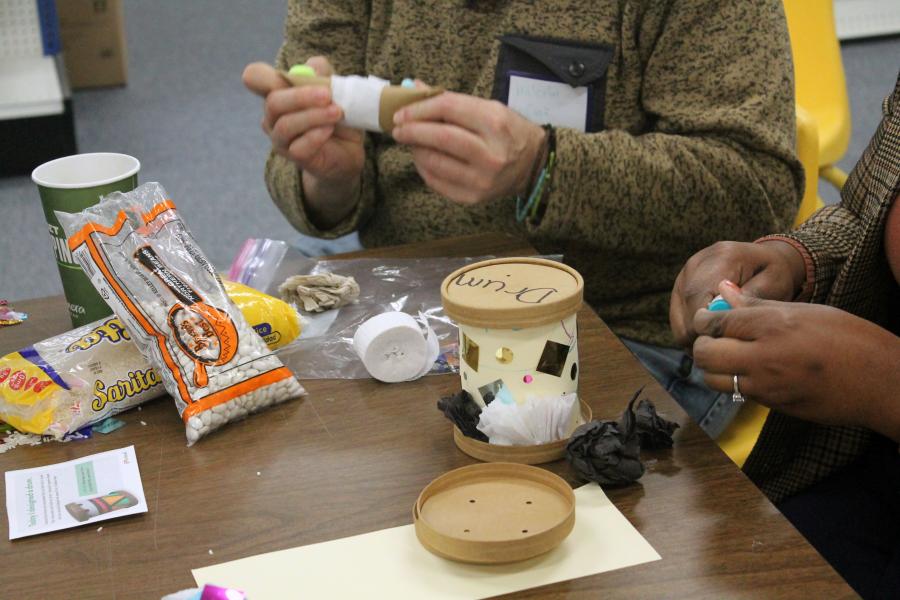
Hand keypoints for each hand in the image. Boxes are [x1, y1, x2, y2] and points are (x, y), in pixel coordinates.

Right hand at [242, 58, 364, 226]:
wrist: (348, 149)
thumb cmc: (335, 115)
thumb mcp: (334, 89)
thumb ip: (323, 74)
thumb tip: (312, 68)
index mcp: (278, 92)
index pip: (254, 78)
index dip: (260, 76)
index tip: (282, 76)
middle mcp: (273, 116)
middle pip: (273, 102)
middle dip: (301, 97)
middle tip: (327, 95)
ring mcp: (281, 138)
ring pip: (286, 125)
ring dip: (313, 116)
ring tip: (336, 112)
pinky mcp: (294, 157)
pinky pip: (299, 147)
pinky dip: (316, 136)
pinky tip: (329, 130)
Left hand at [391, 92, 546, 204]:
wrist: (533, 164)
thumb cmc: (507, 131)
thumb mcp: (487, 107)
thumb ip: (450, 100)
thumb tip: (412, 88)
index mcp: (495, 122)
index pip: (448, 109)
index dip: (419, 109)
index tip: (401, 113)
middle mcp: (491, 153)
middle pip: (441, 138)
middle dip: (412, 131)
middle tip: (398, 129)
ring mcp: (482, 178)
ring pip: (435, 162)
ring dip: (416, 150)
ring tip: (410, 143)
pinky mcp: (474, 197)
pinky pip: (437, 183)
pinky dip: (424, 169)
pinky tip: (423, 159)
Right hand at [670, 240, 805, 347]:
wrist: (764, 258)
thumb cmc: (773, 272)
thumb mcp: (773, 282)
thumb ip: (751, 297)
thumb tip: (727, 315)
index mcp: (721, 257)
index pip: (697, 296)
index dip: (703, 325)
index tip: (720, 343)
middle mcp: (697, 263)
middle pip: (683, 308)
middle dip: (697, 335)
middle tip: (719, 351)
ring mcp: (685, 274)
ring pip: (677, 316)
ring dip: (692, 335)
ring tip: (716, 344)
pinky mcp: (680, 285)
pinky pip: (677, 316)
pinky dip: (689, 330)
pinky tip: (710, 336)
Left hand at [691, 280, 899, 438]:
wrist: (879, 381)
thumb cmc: (847, 337)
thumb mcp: (802, 311)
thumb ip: (756, 304)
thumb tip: (724, 288)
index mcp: (770, 327)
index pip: (713, 323)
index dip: (703, 319)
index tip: (705, 317)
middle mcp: (762, 358)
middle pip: (704, 354)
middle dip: (702, 345)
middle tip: (713, 337)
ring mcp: (766, 386)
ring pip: (714, 380)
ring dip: (714, 367)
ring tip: (730, 355)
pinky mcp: (772, 406)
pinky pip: (739, 393)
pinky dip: (736, 381)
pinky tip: (754, 369)